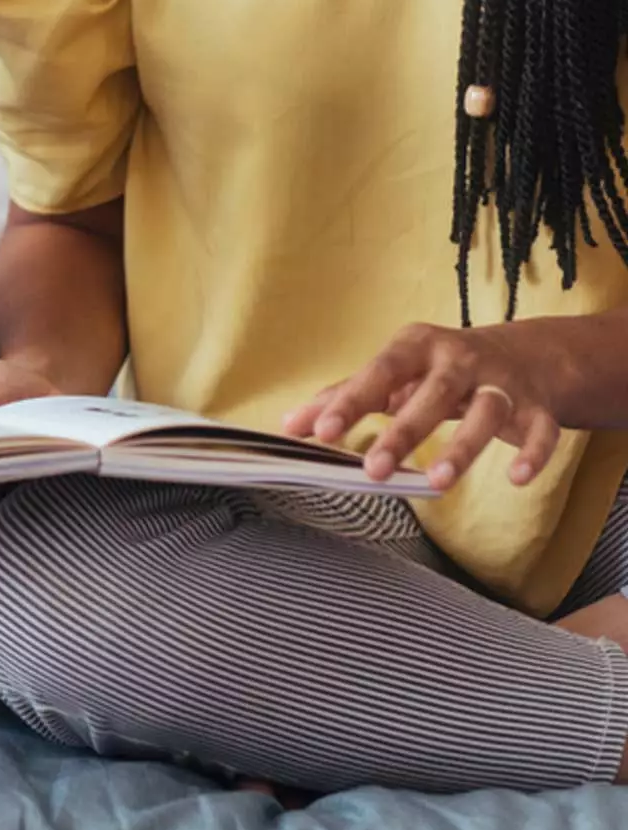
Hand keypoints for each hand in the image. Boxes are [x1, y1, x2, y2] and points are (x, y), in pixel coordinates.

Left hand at [282, 323, 560, 492]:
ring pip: (487, 411)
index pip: (380, 372)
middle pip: (433, 393)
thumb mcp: (393, 374)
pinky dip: (532, 454)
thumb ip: (343, 397)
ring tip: (436, 483)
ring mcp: (503, 382)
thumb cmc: (439, 369)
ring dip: (464, 448)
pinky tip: (515, 478)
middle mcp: (461, 359)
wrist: (525, 354)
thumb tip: (289, 426)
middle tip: (373, 470)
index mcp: (418, 347)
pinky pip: (540, 431)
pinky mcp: (538, 408)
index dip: (351, 401)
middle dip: (403, 431)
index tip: (322, 432)